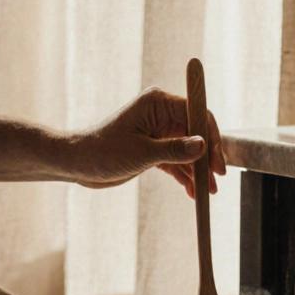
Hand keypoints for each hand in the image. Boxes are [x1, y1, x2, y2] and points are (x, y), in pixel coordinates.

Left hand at [68, 87, 226, 196]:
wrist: (77, 164)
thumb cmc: (103, 151)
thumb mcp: (142, 153)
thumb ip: (175, 150)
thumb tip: (203, 146)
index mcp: (158, 103)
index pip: (197, 114)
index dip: (211, 137)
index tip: (218, 163)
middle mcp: (161, 113)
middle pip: (196, 133)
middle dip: (207, 158)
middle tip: (216, 181)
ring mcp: (158, 131)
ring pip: (189, 149)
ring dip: (198, 170)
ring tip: (208, 192)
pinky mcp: (154, 148)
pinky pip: (177, 160)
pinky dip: (185, 175)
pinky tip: (193, 192)